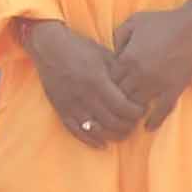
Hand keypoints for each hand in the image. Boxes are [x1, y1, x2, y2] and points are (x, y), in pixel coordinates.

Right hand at [17, 21, 145, 149]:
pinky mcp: (60, 109)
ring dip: (112, 135)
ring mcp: (71, 105)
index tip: (142, 110)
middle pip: (112, 121)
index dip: (136, 112)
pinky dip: (90, 140)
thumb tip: (136, 89)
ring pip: (96, 130)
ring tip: (122, 133)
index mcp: (97, 81)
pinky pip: (76, 131)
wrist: (49, 47)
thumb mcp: (104, 55)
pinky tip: (102, 144)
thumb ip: (120, 73)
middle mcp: (84, 96)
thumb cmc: (80, 48)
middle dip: (128, 126)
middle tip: (134, 123)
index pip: (123, 106)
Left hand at [102, 3, 191, 119]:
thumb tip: (113, 53)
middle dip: (115, 103)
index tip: (105, 91)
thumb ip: (118, 37)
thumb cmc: (164, 21)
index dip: (105, 87)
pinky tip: (148, 127)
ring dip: (132, 113)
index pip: (108, 81)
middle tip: (112, 110)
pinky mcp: (175, 88)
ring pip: (137, 106)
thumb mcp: (134, 21)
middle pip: (119, 97)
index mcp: (127, 58)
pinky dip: (154, 120)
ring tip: (127, 119)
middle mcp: (139, 74)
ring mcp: (158, 83)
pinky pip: (162, 110)